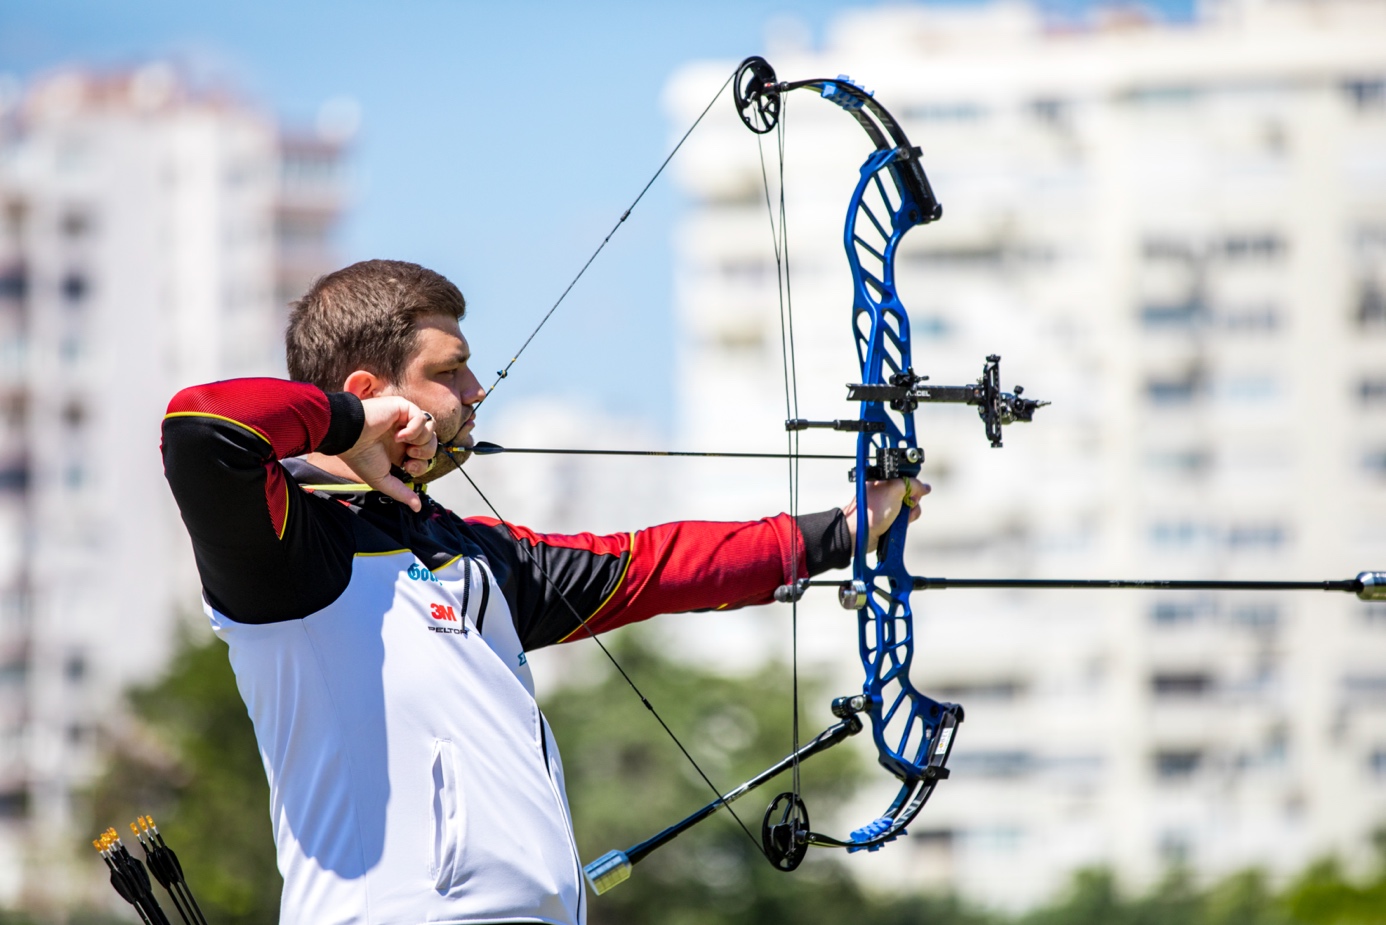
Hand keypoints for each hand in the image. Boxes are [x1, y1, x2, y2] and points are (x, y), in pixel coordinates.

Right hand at [336, 396, 437, 511]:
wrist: (349, 437)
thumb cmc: (360, 457)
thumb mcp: (382, 480)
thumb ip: (401, 492)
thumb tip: (417, 508)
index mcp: (400, 450)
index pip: (425, 457)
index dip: (422, 464)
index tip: (407, 467)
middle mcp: (404, 434)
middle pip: (432, 443)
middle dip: (425, 453)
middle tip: (408, 455)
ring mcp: (404, 419)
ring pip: (431, 429)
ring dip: (420, 441)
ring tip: (403, 443)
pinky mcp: (402, 407)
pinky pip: (422, 417)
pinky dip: (414, 429)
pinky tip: (399, 434)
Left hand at [843, 477, 929, 550]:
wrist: (863, 533)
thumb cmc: (874, 509)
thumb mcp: (895, 489)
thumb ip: (912, 484)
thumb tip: (925, 487)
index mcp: (885, 479)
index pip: (907, 477)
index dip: (913, 484)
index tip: (914, 490)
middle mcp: (888, 491)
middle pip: (912, 492)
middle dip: (913, 500)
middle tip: (906, 504)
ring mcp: (890, 505)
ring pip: (911, 506)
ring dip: (910, 512)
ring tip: (900, 516)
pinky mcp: (892, 518)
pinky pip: (907, 517)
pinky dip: (906, 521)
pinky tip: (899, 523)